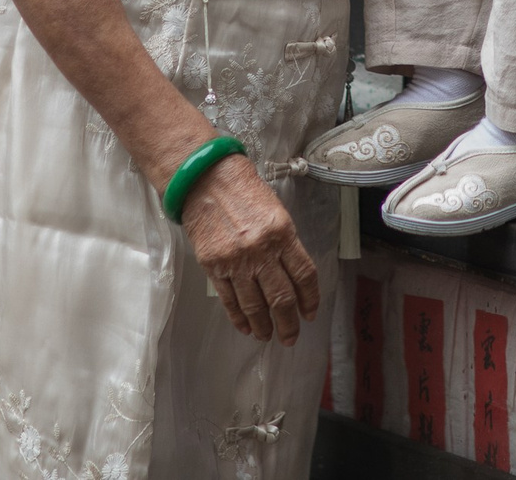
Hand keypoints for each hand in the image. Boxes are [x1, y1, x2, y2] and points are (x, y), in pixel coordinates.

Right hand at [177, 156, 319, 344]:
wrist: (205, 179)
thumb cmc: (242, 190)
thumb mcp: (275, 211)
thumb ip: (285, 243)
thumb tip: (292, 275)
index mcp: (282, 233)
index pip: (304, 275)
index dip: (310, 299)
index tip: (310, 313)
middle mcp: (261, 250)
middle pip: (281, 297)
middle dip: (288, 322)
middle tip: (290, 336)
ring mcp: (236, 261)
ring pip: (255, 305)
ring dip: (263, 325)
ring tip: (267, 336)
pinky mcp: (213, 266)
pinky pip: (230, 300)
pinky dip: (239, 317)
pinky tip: (246, 326)